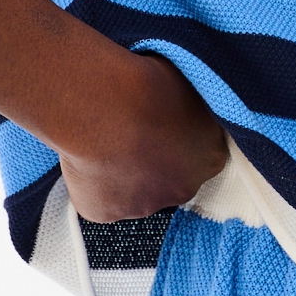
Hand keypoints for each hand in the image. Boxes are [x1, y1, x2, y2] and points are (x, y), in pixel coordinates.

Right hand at [57, 50, 226, 222]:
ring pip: (132, 192)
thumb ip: (190, 107)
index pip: (198, 155)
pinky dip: (90, 180)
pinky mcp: (105, 212)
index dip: (174, 138)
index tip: (156, 121)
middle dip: (151, 161)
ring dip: (121, 172)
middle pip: (168, 180)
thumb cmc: (147, 83)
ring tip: (102, 138)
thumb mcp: (186, 85)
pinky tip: (84, 154)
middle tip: (128, 131)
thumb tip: (178, 103)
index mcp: (210, 157)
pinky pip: (98, 198)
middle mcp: (183, 189)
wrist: (105, 104)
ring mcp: (144, 206)